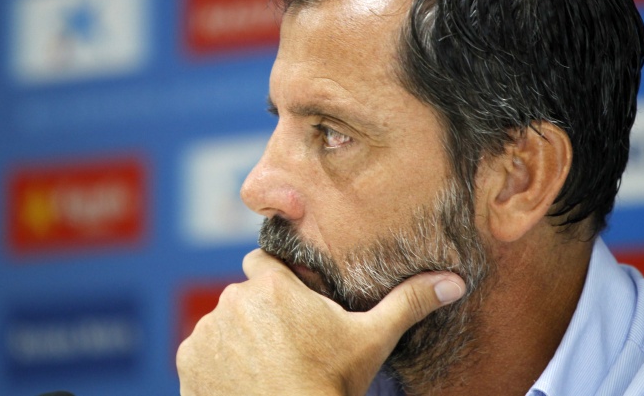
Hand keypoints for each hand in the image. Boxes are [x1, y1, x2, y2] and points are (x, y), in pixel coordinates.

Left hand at [176, 249, 465, 395]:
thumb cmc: (330, 384)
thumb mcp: (372, 341)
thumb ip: (408, 303)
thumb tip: (455, 280)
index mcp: (271, 285)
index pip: (262, 259)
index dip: (276, 278)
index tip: (290, 300)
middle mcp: (232, 300)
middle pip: (244, 295)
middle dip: (259, 312)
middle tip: (286, 343)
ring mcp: (206, 332)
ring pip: (222, 323)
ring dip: (237, 337)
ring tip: (264, 367)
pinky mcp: (188, 363)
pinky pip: (201, 351)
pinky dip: (217, 362)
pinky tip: (243, 382)